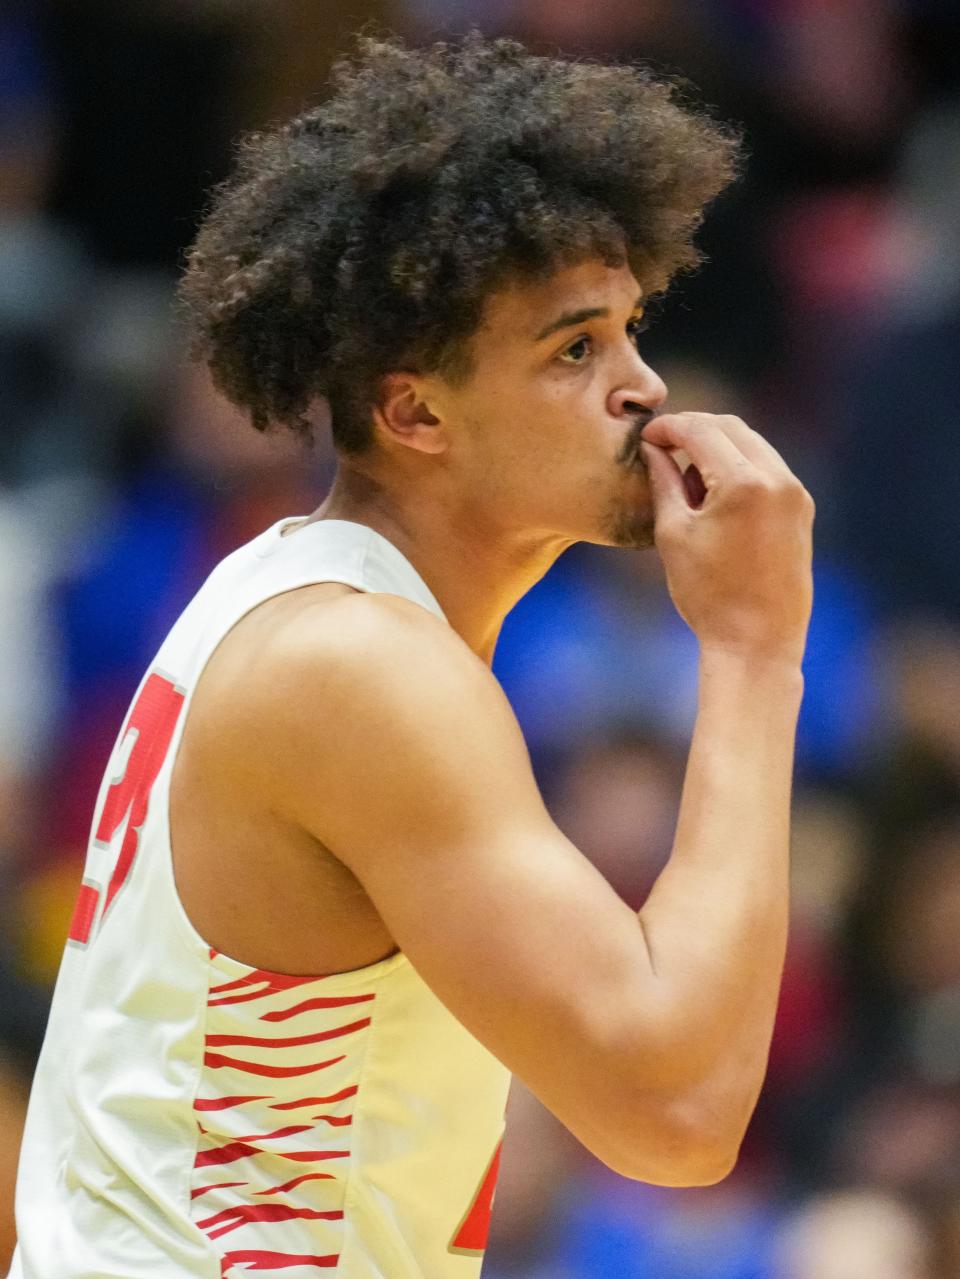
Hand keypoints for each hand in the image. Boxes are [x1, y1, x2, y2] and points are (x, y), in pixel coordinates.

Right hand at [640, 413, 813, 666]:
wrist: (757, 642)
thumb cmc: (708, 594)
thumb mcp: (674, 533)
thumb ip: (664, 481)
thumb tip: (654, 450)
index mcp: (744, 483)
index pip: (701, 430)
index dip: (669, 426)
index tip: (647, 435)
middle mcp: (777, 479)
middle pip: (732, 428)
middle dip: (695, 429)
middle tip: (663, 444)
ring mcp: (795, 493)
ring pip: (753, 444)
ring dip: (718, 446)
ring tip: (686, 474)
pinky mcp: (802, 509)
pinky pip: (768, 468)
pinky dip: (739, 465)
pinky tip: (714, 491)